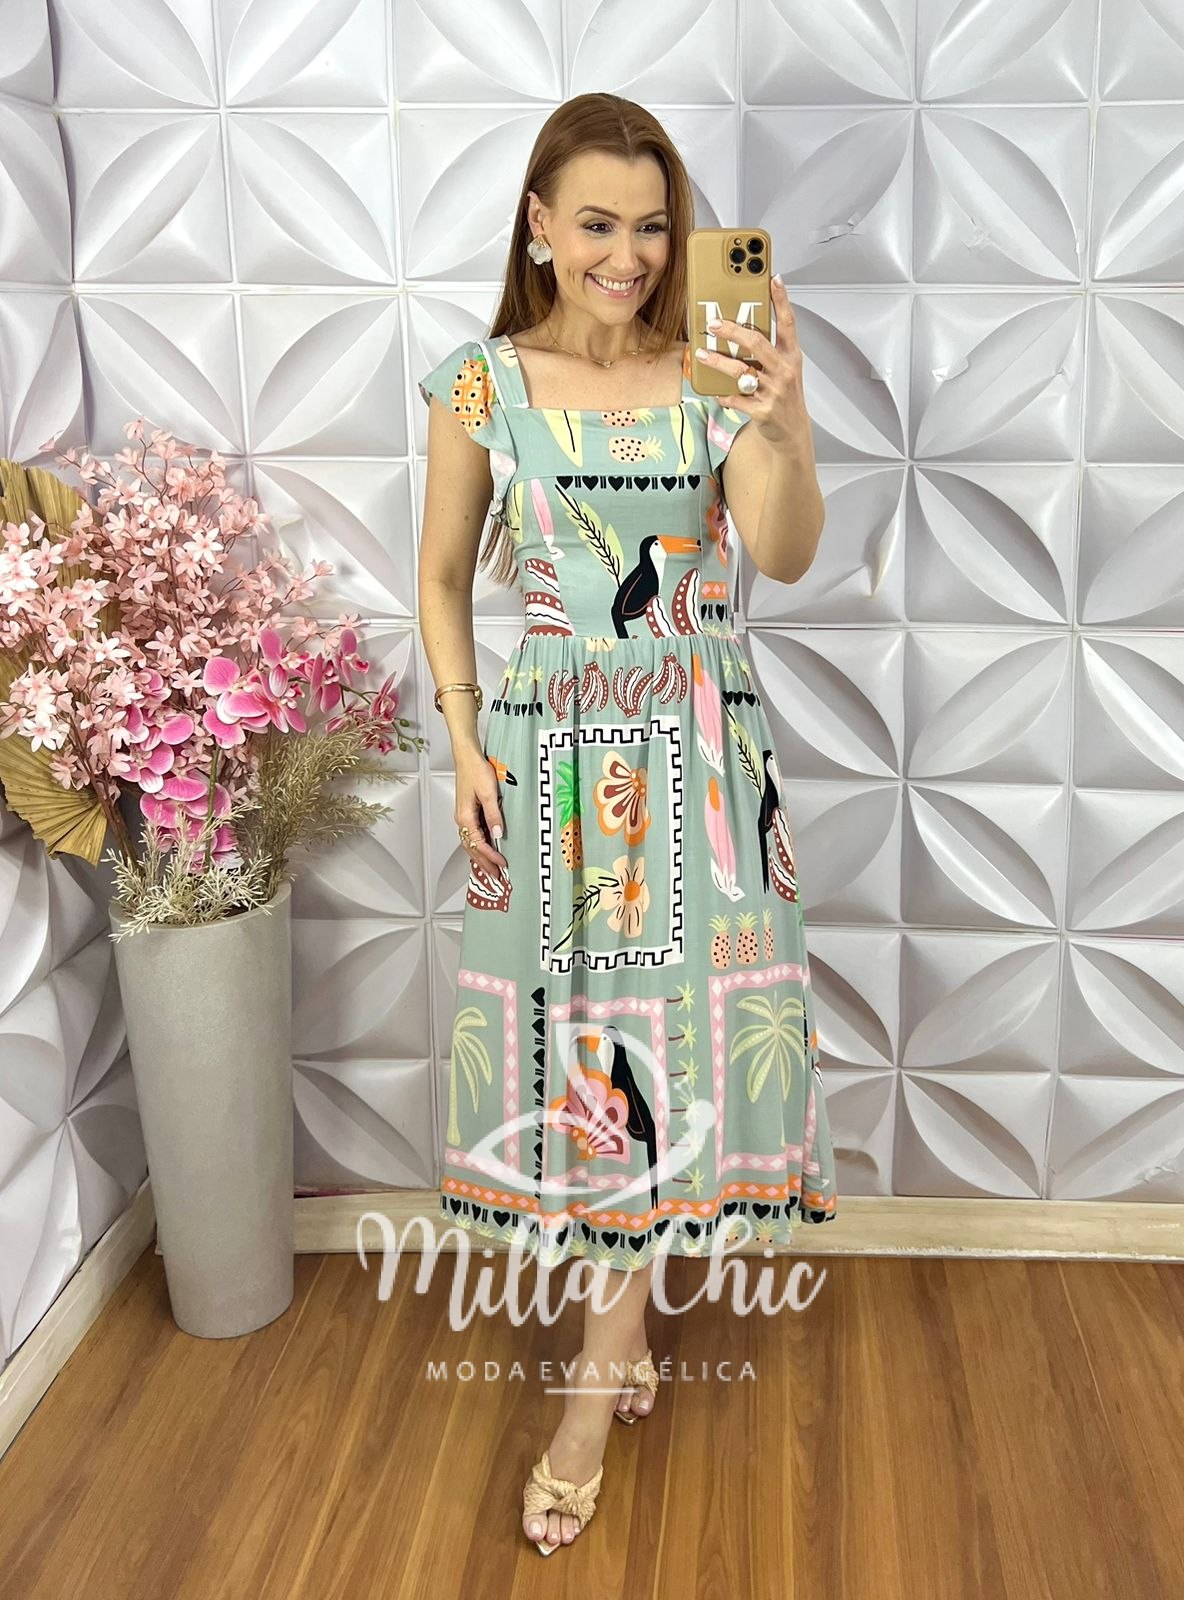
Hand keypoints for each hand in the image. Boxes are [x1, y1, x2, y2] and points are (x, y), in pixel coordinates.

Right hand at [454, 746, 508, 881]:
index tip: (502, 865)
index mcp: (465, 817)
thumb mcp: (489, 793)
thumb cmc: (475, 770)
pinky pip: (472, 835)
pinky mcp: (467, 812)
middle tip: (496, 877)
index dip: (491, 857)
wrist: (467, 756)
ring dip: (481, 857)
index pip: (478, 844)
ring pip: (471, 843)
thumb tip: (498, 834)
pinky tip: (487, 850)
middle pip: (472, 848)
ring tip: (491, 869)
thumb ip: (493, 815)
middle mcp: (462, 819)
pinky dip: (479, 846)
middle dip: (484, 864)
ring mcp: (464, 816)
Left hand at [696, 275, 810, 451]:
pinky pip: (735, 398)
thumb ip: (769, 350)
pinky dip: (722, 394)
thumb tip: (741, 329)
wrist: (793, 432)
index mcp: (791, 356)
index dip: (781, 300)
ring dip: (717, 362)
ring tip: (701, 354)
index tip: (772, 279)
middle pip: (757, 343)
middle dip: (732, 331)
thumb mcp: (785, 369)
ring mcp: (774, 391)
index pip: (788, 322)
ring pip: (741, 371)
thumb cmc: (785, 396)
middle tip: (713, 323)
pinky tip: (714, 391)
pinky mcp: (763, 410)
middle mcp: (784, 371)